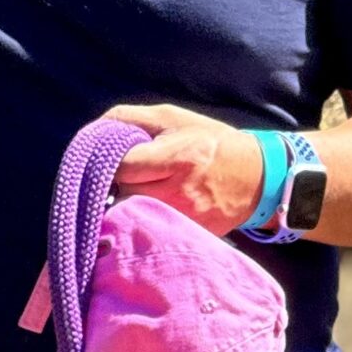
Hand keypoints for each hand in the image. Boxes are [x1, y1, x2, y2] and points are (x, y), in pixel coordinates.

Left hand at [100, 102, 262, 236]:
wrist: (256, 177)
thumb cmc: (210, 141)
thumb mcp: (173, 118)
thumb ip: (131, 118)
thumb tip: (95, 129)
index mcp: (177, 159)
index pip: (122, 167)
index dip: (110, 162)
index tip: (113, 157)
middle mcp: (179, 192)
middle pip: (123, 193)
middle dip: (119, 182)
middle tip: (130, 172)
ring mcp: (184, 218)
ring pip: (132, 213)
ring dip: (129, 200)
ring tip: (143, 187)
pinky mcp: (188, 234)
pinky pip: (151, 227)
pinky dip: (146, 216)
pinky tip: (156, 203)